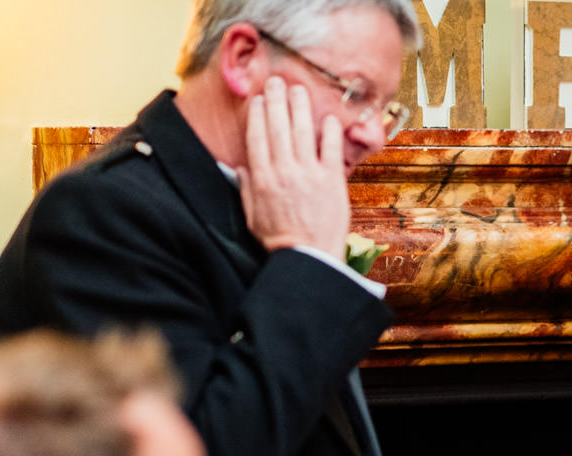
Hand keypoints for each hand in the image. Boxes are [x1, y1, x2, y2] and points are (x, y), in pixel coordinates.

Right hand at [238, 77, 350, 254]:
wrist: (308, 257)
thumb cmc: (279, 240)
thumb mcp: (252, 215)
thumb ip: (245, 188)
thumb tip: (240, 168)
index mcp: (262, 178)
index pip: (257, 137)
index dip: (258, 115)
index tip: (258, 99)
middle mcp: (283, 171)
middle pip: (278, 126)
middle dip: (276, 100)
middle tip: (276, 81)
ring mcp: (308, 174)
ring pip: (301, 131)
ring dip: (300, 106)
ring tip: (299, 89)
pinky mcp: (332, 180)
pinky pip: (330, 148)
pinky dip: (329, 131)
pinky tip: (328, 117)